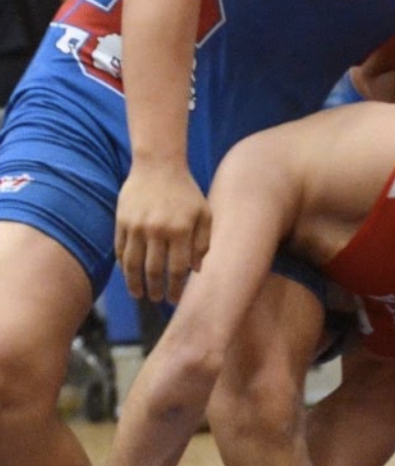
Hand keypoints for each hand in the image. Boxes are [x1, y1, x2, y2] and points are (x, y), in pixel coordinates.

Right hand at [115, 161, 210, 302]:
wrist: (159, 166)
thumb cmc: (186, 192)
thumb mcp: (204, 213)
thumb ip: (203, 242)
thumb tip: (195, 270)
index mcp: (181, 230)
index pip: (177, 268)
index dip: (175, 287)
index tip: (174, 299)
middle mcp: (157, 230)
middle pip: (153, 270)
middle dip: (155, 289)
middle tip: (156, 299)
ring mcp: (136, 226)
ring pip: (132, 264)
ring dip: (134, 283)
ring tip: (138, 295)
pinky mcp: (121, 221)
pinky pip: (120, 250)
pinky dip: (123, 266)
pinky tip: (128, 275)